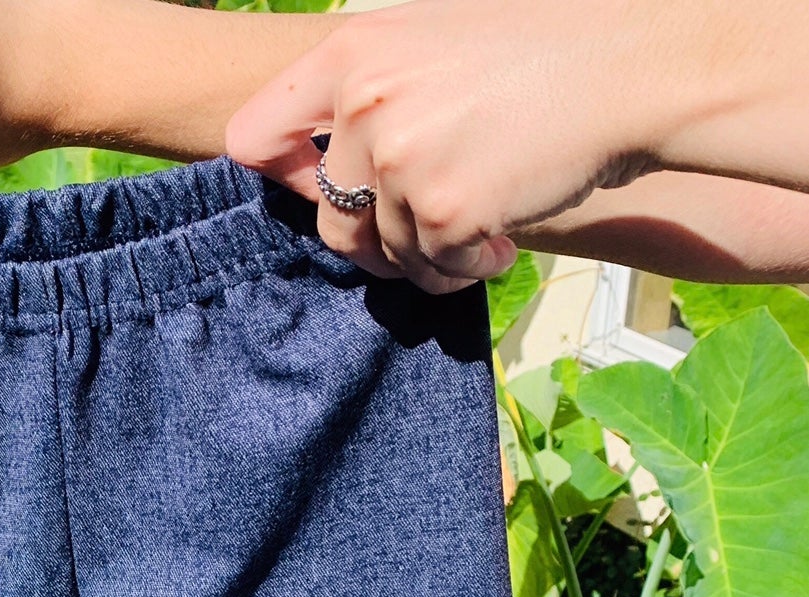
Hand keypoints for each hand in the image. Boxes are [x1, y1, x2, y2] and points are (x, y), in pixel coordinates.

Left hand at [225, 0, 665, 292]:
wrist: (634, 68)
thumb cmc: (540, 51)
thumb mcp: (432, 37)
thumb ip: (366, 88)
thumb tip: (316, 162)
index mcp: (351, 54)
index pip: (252, 137)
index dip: (276, 177)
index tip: (308, 189)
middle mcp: (364, 105)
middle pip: (328, 216)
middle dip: (376, 236)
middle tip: (427, 226)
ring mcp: (401, 161)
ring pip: (384, 252)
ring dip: (429, 254)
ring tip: (483, 220)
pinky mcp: (442, 212)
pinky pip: (432, 270)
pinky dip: (468, 266)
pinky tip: (504, 234)